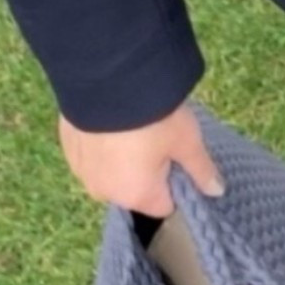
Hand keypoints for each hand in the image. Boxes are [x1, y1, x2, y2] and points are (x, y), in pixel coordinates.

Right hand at [58, 101, 224, 215]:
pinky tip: (109, 120)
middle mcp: (105, 192)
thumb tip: (216, 191)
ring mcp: (82, 171)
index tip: (177, 157)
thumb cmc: (153, 116)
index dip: (175, 182)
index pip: (164, 205)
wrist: (105, 79)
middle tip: (156, 136)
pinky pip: (91, 155)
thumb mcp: (186, 140)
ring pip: (110, 173)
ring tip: (132, 126)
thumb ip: (201, 170)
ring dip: (121, 158)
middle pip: (135, 190)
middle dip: (147, 170)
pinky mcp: (68, 148)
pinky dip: (101, 144)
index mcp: (136, 196)